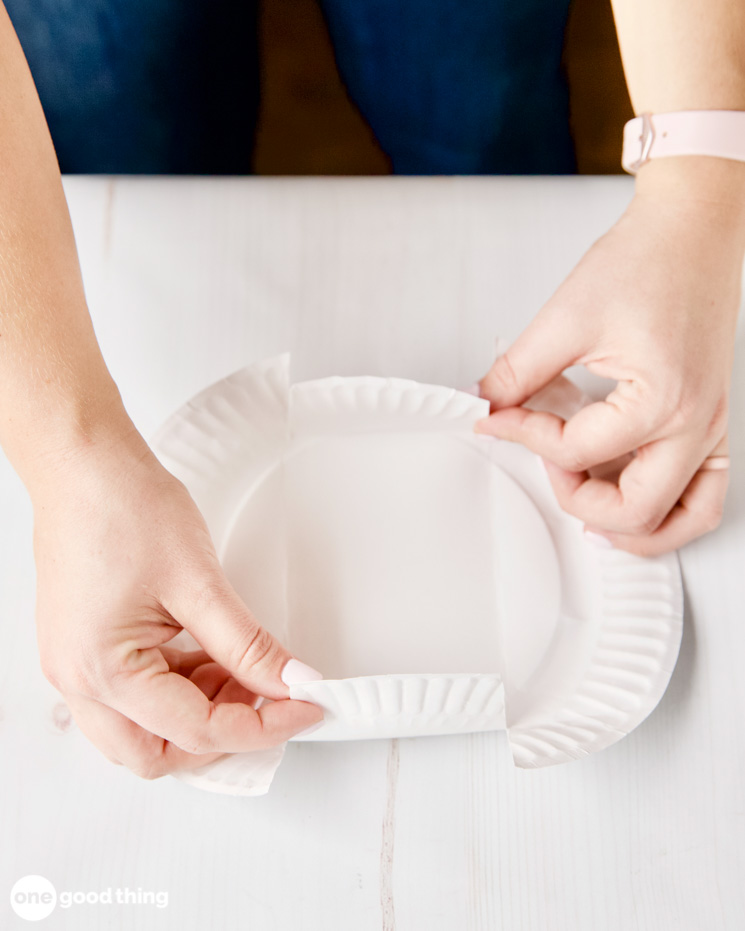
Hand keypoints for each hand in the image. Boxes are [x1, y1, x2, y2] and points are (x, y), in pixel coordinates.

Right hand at [32, 426, 323, 778]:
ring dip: (200, 712)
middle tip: (272, 701)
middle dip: (221, 736)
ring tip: (245, 670)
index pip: (196, 730)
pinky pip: (135, 695)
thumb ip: (248, 643)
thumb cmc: (121, 506)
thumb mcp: (199, 581)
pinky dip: (179, 688)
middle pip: (159, 753)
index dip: (262, 725)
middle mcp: (79, 680)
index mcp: (102, 671)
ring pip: (145, 730)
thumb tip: (288, 680)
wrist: (84, 462)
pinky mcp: (86, 647)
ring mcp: (77, 665)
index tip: (304, 707)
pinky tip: (212, 658)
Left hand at [475, 163, 744, 555]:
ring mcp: (713, 428)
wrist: (691, 232)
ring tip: (587, 505)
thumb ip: (518, 371)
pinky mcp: (713, 422)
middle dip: (577, 499)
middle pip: (635, 510)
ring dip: (633, 528)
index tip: (499, 415)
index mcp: (663, 400)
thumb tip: (488, 403)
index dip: (524, 434)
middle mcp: (698, 424)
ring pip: (684, 518)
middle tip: (546, 465)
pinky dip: (669, 510)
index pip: (576, 451)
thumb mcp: (566, 318)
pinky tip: (630, 497)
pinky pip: (705, 494)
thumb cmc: (647, 262)